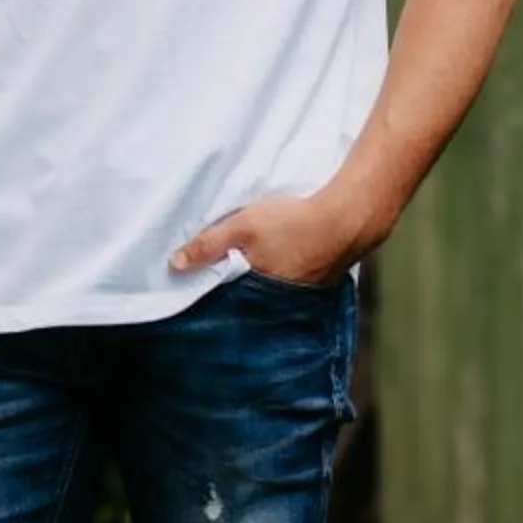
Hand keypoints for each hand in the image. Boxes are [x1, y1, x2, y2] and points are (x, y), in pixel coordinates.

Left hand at [168, 185, 378, 286]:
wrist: (348, 219)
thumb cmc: (292, 222)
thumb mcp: (242, 227)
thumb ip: (208, 245)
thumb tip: (174, 265)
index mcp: (257, 289)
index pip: (227, 303)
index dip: (213, 298)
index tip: (196, 298)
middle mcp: (279, 300)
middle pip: (248, 301)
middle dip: (233, 298)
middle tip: (217, 291)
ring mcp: (301, 294)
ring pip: (269, 294)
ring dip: (257, 288)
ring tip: (244, 279)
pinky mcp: (317, 283)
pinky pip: (290, 286)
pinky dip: (280, 279)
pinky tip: (276, 268)